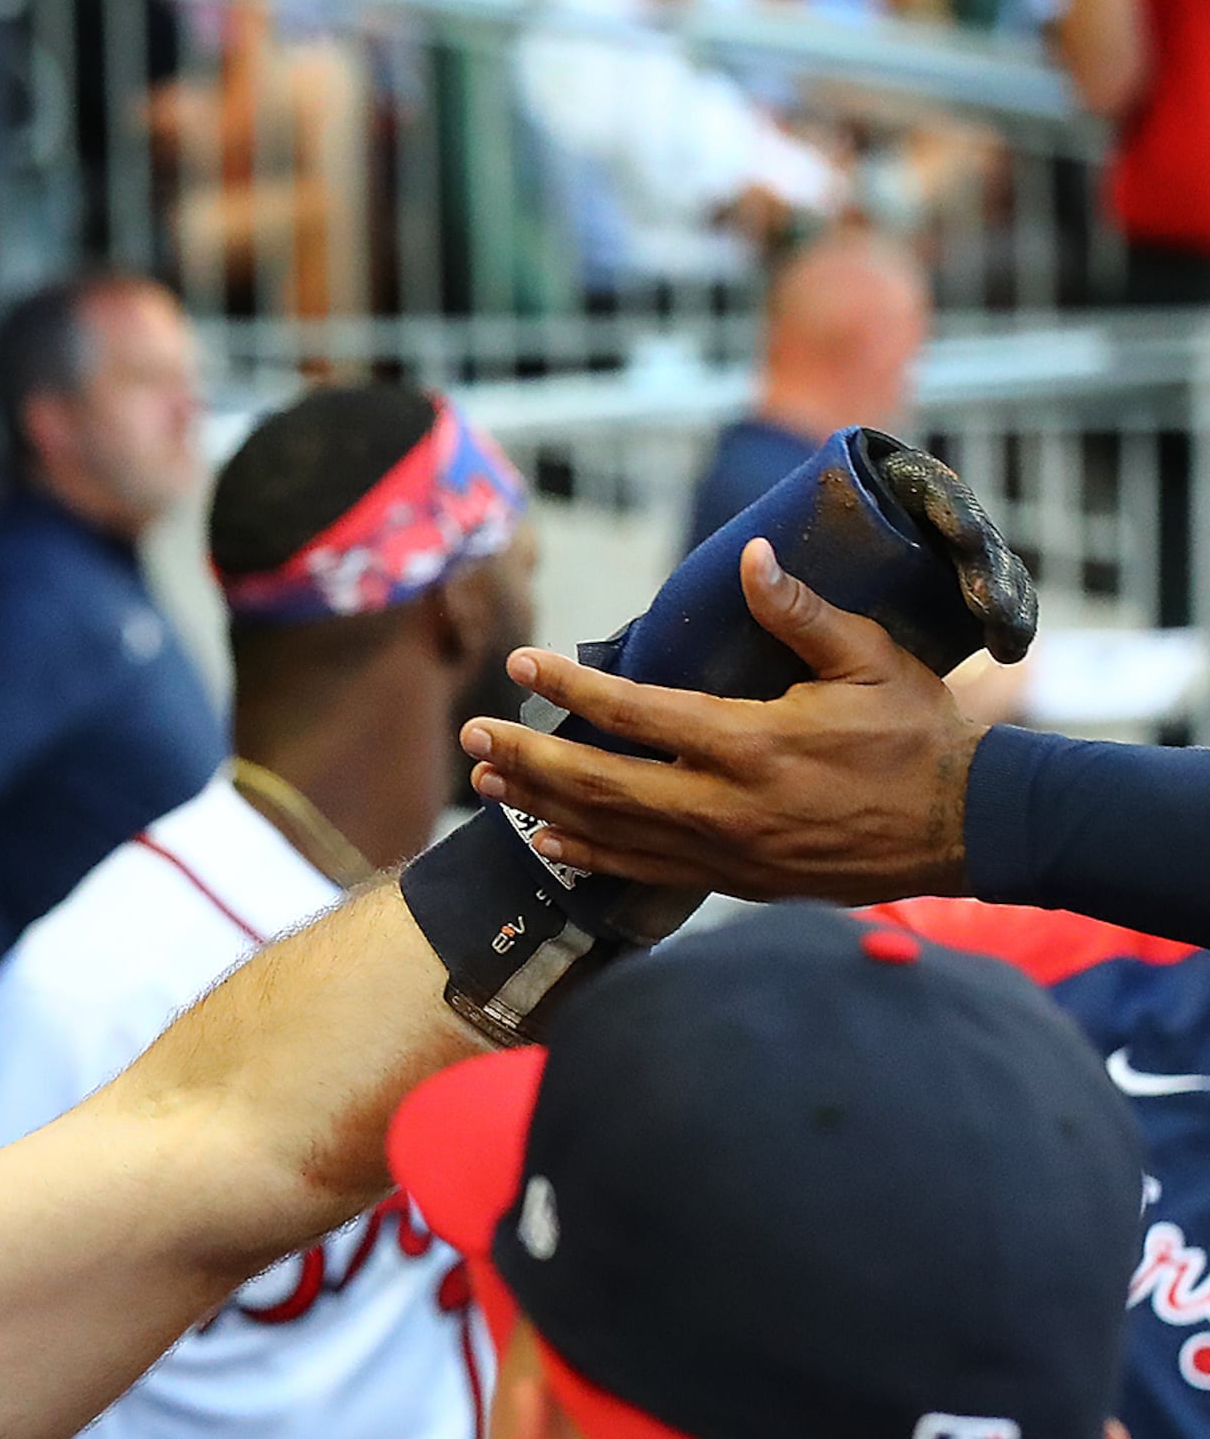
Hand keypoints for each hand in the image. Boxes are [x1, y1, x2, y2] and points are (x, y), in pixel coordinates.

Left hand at [457, 537, 981, 902]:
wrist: (967, 828)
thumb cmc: (920, 736)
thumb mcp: (873, 661)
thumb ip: (802, 613)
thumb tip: (750, 557)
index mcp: (752, 743)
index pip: (637, 711)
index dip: (570, 688)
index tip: (522, 665)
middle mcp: (724, 804)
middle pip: (598, 781)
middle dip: (526, 756)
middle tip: (471, 735)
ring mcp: (724, 851)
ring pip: (608, 830)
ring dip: (540, 804)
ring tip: (484, 781)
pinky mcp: (732, 880)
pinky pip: (641, 872)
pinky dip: (586, 853)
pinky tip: (545, 837)